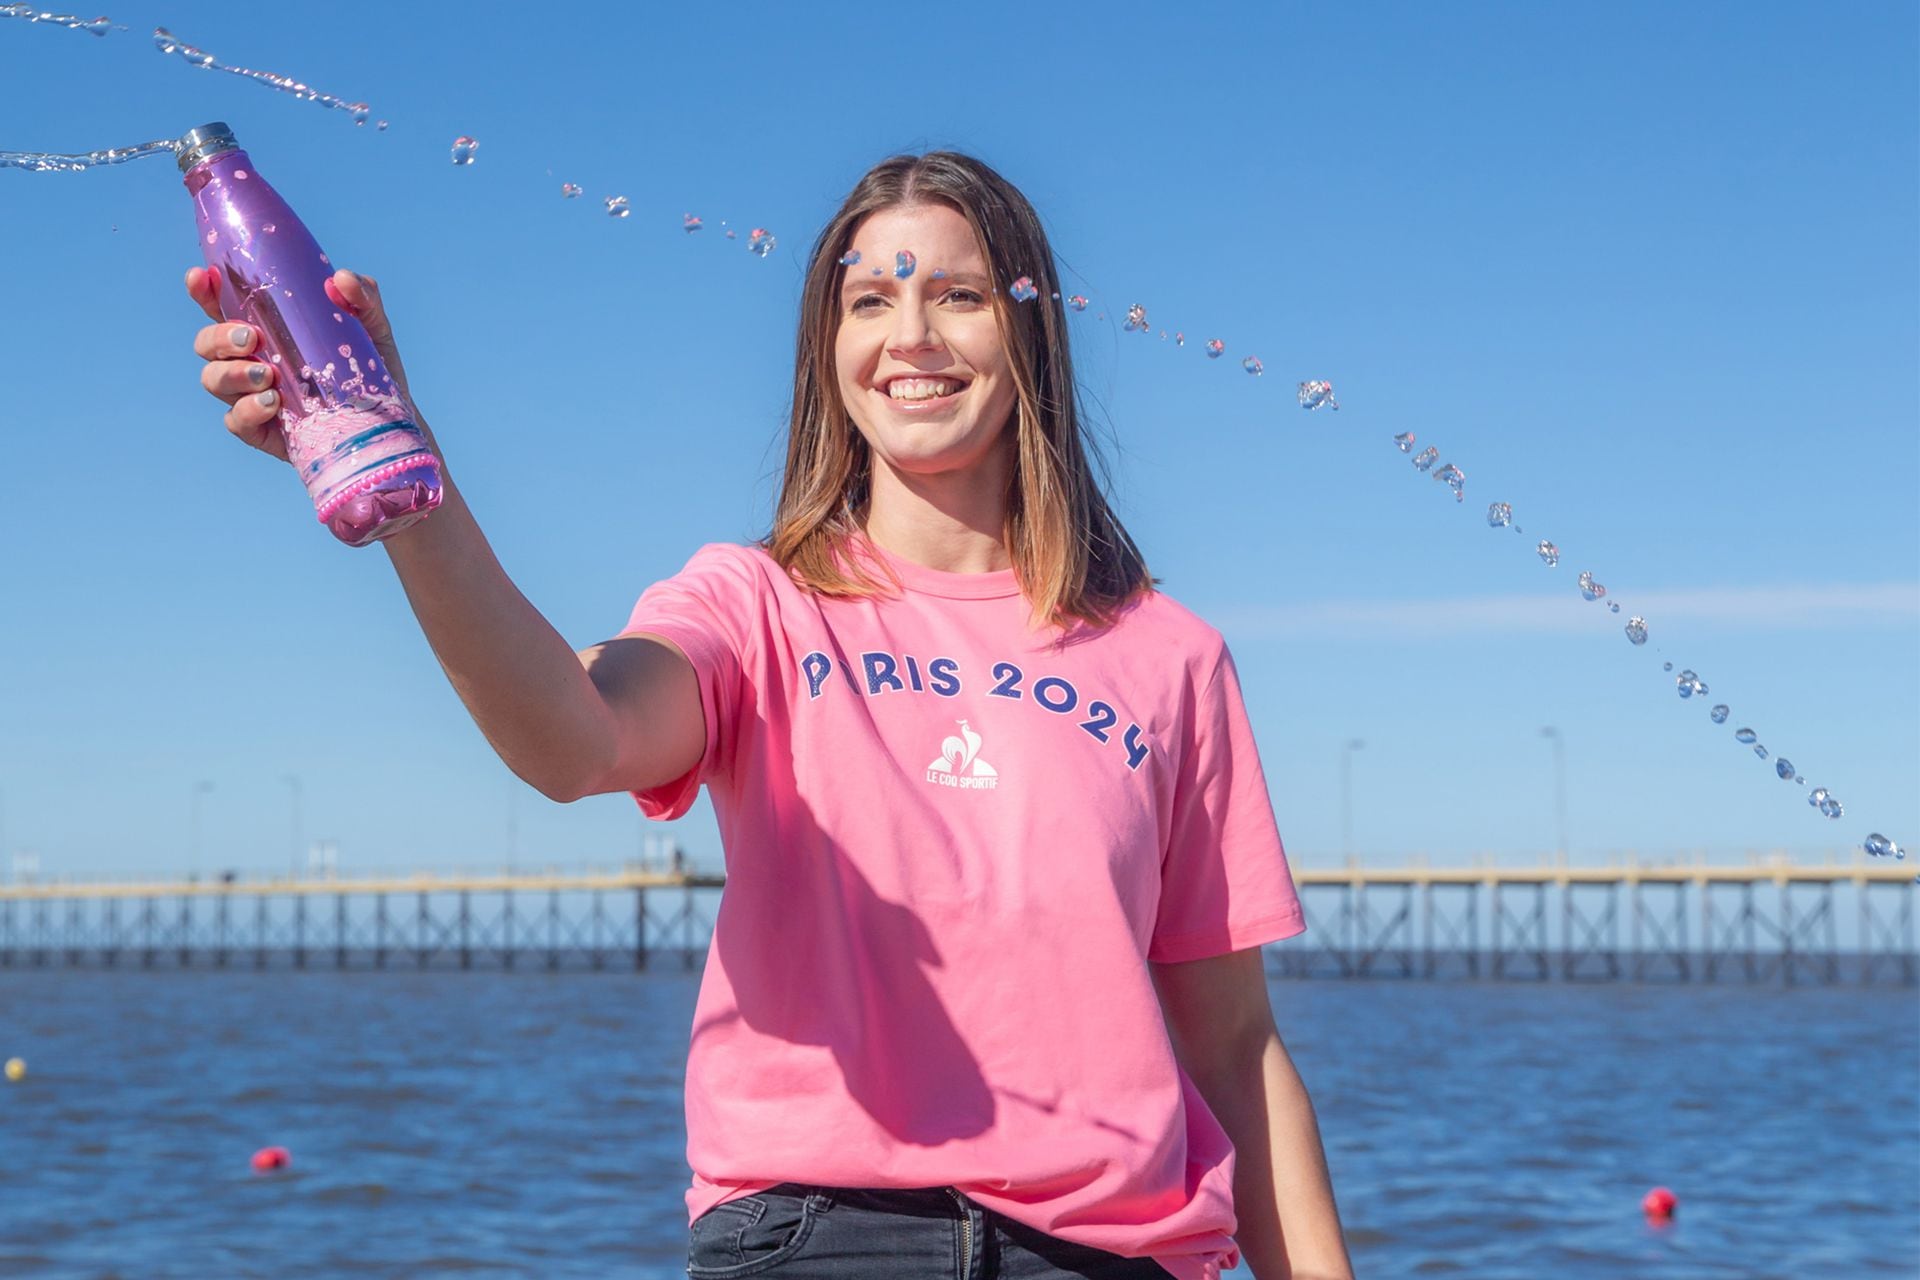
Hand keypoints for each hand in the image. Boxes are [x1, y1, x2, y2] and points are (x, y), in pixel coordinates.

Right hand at [184, 265, 419, 464]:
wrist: (387, 425)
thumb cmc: (372, 370)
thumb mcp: (372, 329)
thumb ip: (362, 298)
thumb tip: (339, 279)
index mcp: (266, 329)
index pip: (221, 305)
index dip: (204, 290)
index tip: (203, 276)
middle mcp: (250, 360)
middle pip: (207, 343)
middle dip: (218, 337)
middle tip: (251, 339)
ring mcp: (251, 396)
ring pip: (213, 379)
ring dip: (231, 373)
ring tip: (268, 375)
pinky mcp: (262, 431)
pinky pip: (236, 421)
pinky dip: (247, 410)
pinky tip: (272, 404)